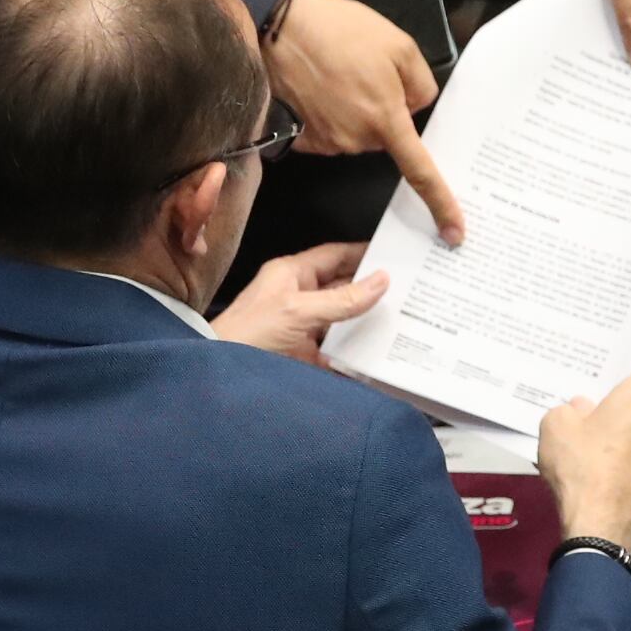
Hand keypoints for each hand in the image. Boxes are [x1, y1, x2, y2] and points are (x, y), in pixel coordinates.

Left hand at [210, 241, 388, 360]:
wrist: (220, 377)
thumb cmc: (248, 335)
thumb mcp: (298, 311)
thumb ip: (342, 299)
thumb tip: (381, 280)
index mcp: (292, 275)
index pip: (335, 256)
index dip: (363, 253)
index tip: (395, 254)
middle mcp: (299, 298)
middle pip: (344, 289)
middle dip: (373, 291)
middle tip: (410, 291)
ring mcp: (303, 328)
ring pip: (344, 321)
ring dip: (368, 323)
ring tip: (405, 321)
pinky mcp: (306, 356)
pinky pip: (338, 351)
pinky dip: (358, 354)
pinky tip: (381, 355)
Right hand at [267, 0, 465, 243]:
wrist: (279, 25)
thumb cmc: (339, 30)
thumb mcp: (400, 46)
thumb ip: (421, 85)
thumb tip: (416, 107)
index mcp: (386, 119)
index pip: (421, 173)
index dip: (440, 204)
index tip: (454, 233)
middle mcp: (356, 139)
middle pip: (385, 138)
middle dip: (384, 112)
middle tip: (368, 73)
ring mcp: (326, 142)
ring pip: (357, 135)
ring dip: (356, 110)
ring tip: (339, 72)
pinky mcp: (302, 138)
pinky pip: (330, 134)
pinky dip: (329, 114)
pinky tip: (320, 86)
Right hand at [538, 356, 630, 550]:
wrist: (599, 525)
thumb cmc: (581, 468)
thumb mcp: (555, 426)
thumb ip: (567, 410)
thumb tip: (579, 413)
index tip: (618, 378)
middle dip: (623, 404)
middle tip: (593, 412)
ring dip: (625, 431)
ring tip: (590, 444)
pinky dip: (626, 456)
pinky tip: (598, 468)